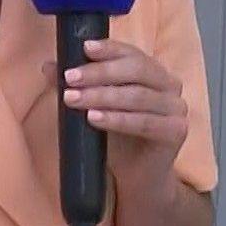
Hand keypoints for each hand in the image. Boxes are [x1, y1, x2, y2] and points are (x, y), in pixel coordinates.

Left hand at [52, 39, 187, 196]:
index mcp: (154, 72)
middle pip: (136, 70)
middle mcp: (170, 85)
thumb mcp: (95, 107)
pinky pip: (144, 122)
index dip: (109, 49)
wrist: (137, 178)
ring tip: (74, 99)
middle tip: (70, 78)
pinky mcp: (176, 132)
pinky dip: (117, 119)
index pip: (132, 53)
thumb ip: (78, 86)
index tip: (84, 48)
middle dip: (100, 73)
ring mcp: (177, 109)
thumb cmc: (119, 139)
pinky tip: (94, 118)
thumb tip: (49, 67)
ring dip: (102, 96)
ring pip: (137, 96)